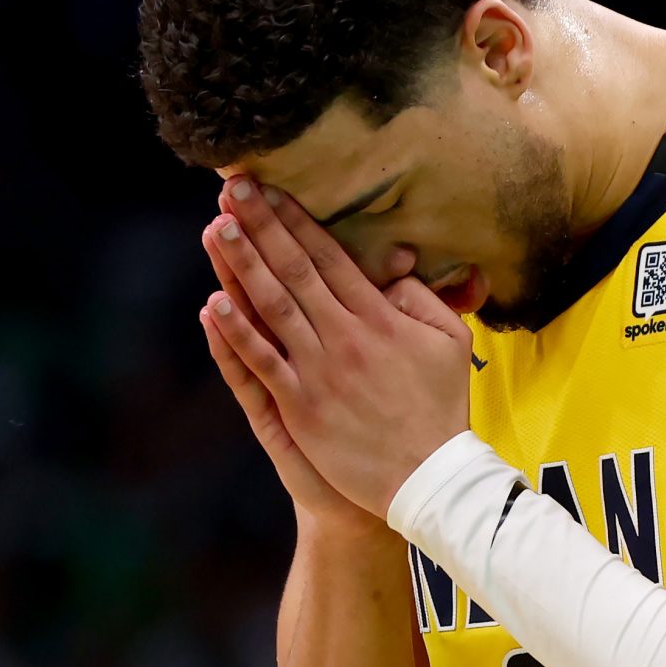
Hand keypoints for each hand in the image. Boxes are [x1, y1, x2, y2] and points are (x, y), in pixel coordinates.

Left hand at [202, 177, 475, 518]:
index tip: (270, 190)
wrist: (428, 477)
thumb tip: (390, 267)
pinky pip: (262, 363)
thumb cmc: (440, 407)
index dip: (296, 221)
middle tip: (232, 189)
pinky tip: (213, 303)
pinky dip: (237, 333)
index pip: (329, 257)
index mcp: (379, 316)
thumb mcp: (452, 341)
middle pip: (294, 270)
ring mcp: (318, 371)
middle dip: (261, 226)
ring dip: (241, 265)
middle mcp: (344, 335)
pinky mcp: (301, 407)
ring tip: (216, 228)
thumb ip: (420, 298)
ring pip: (271, 307)